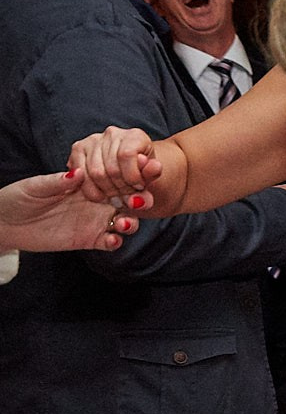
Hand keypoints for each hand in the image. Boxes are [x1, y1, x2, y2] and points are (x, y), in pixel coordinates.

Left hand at [0, 170, 150, 253]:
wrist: (5, 223)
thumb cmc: (18, 198)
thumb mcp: (36, 187)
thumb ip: (57, 182)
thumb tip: (80, 173)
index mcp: (87, 184)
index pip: (115, 177)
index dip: (131, 174)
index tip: (143, 171)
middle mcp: (96, 202)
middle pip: (127, 200)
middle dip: (140, 200)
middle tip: (142, 201)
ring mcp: (94, 221)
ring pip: (124, 222)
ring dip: (131, 222)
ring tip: (124, 223)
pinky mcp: (89, 239)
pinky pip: (109, 242)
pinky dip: (115, 241)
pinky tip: (111, 239)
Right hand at [66, 126, 163, 203]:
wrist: (129, 173)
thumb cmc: (141, 174)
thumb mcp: (151, 176)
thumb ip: (153, 173)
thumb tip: (154, 166)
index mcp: (135, 136)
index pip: (126, 155)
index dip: (132, 177)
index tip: (139, 187)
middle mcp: (113, 133)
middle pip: (111, 167)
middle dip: (120, 188)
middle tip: (127, 196)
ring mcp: (93, 140)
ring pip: (95, 173)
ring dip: (107, 191)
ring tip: (117, 196)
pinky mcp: (78, 149)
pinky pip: (81, 174)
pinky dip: (92, 190)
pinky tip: (102, 194)